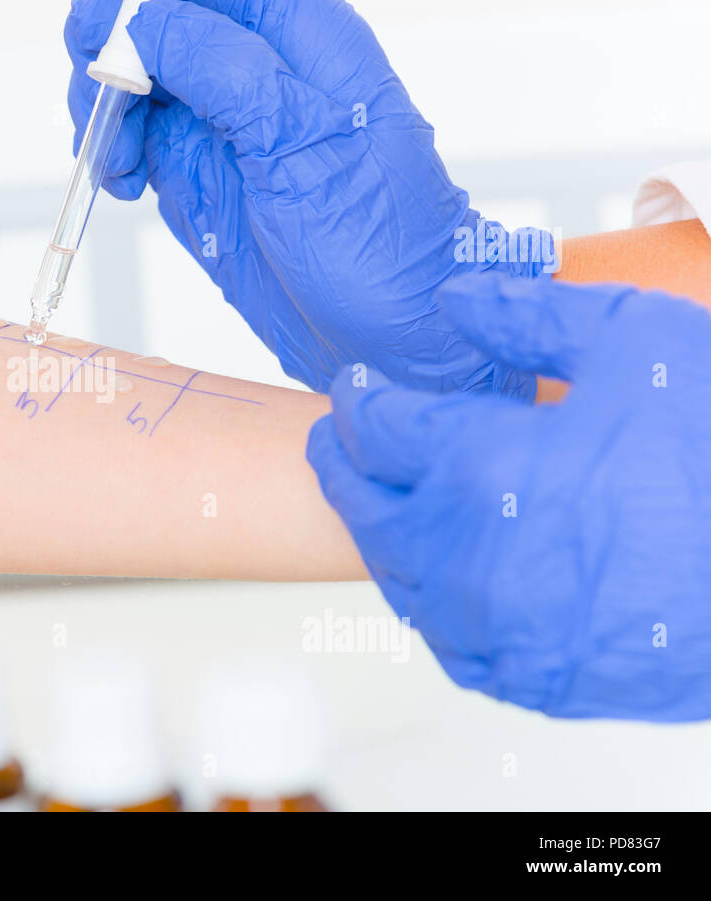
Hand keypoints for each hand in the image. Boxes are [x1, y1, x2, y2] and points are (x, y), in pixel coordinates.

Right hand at [65, 0, 553, 393]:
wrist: (392, 338)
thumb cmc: (384, 247)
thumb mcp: (305, 148)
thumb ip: (226, 72)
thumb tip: (146, 23)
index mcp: (300, 35)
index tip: (99, 22)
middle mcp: (256, 66)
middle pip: (153, 9)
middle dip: (108, 46)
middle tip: (99, 101)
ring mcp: (222, 118)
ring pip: (132, 72)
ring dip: (102, 108)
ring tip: (118, 161)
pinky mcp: (200, 170)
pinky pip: (134, 136)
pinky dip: (112, 153)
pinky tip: (126, 183)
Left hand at [306, 273, 710, 720]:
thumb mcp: (635, 340)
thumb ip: (527, 313)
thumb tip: (454, 299)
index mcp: (478, 462)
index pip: (376, 426)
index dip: (359, 400)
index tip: (356, 389)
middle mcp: (464, 552)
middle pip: (365, 504)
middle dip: (344, 463)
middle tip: (338, 440)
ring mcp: (491, 624)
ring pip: (397, 574)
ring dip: (381, 528)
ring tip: (381, 497)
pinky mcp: (526, 675)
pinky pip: (446, 638)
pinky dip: (428, 598)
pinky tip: (439, 573)